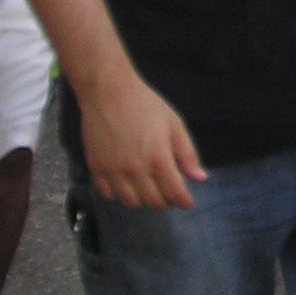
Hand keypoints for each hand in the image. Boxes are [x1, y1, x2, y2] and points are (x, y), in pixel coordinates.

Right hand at [79, 68, 206, 210]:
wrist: (109, 92)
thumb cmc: (145, 104)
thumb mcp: (174, 124)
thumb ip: (187, 154)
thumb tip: (200, 178)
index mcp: (158, 158)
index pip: (174, 193)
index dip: (184, 201)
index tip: (187, 202)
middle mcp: (135, 170)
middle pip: (152, 202)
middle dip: (165, 202)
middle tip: (170, 194)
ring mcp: (113, 171)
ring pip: (130, 202)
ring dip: (143, 200)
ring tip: (149, 188)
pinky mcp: (96, 168)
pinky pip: (107, 194)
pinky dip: (119, 194)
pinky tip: (126, 183)